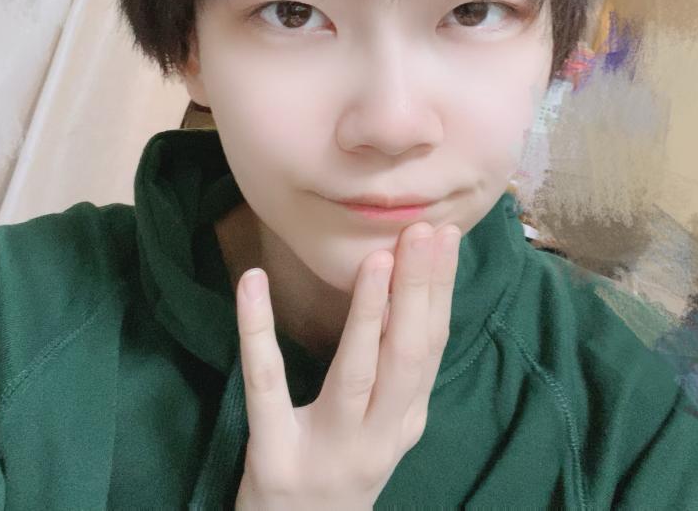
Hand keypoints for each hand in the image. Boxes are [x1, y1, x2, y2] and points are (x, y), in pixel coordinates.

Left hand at [233, 220, 461, 509]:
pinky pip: (266, 384)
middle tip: (420, 231)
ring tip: (375, 259)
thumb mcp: (383, 425)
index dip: (441, 289)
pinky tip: (252, 283)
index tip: (445, 234)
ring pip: (355, 373)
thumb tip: (408, 286)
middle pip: (407, 357)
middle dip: (418, 290)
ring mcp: (328, 450)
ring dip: (368, 313)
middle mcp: (378, 439)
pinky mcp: (274, 456)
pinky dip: (258, 330)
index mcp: (405, 422)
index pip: (432, 347)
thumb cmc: (345, 466)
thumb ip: (396, 369)